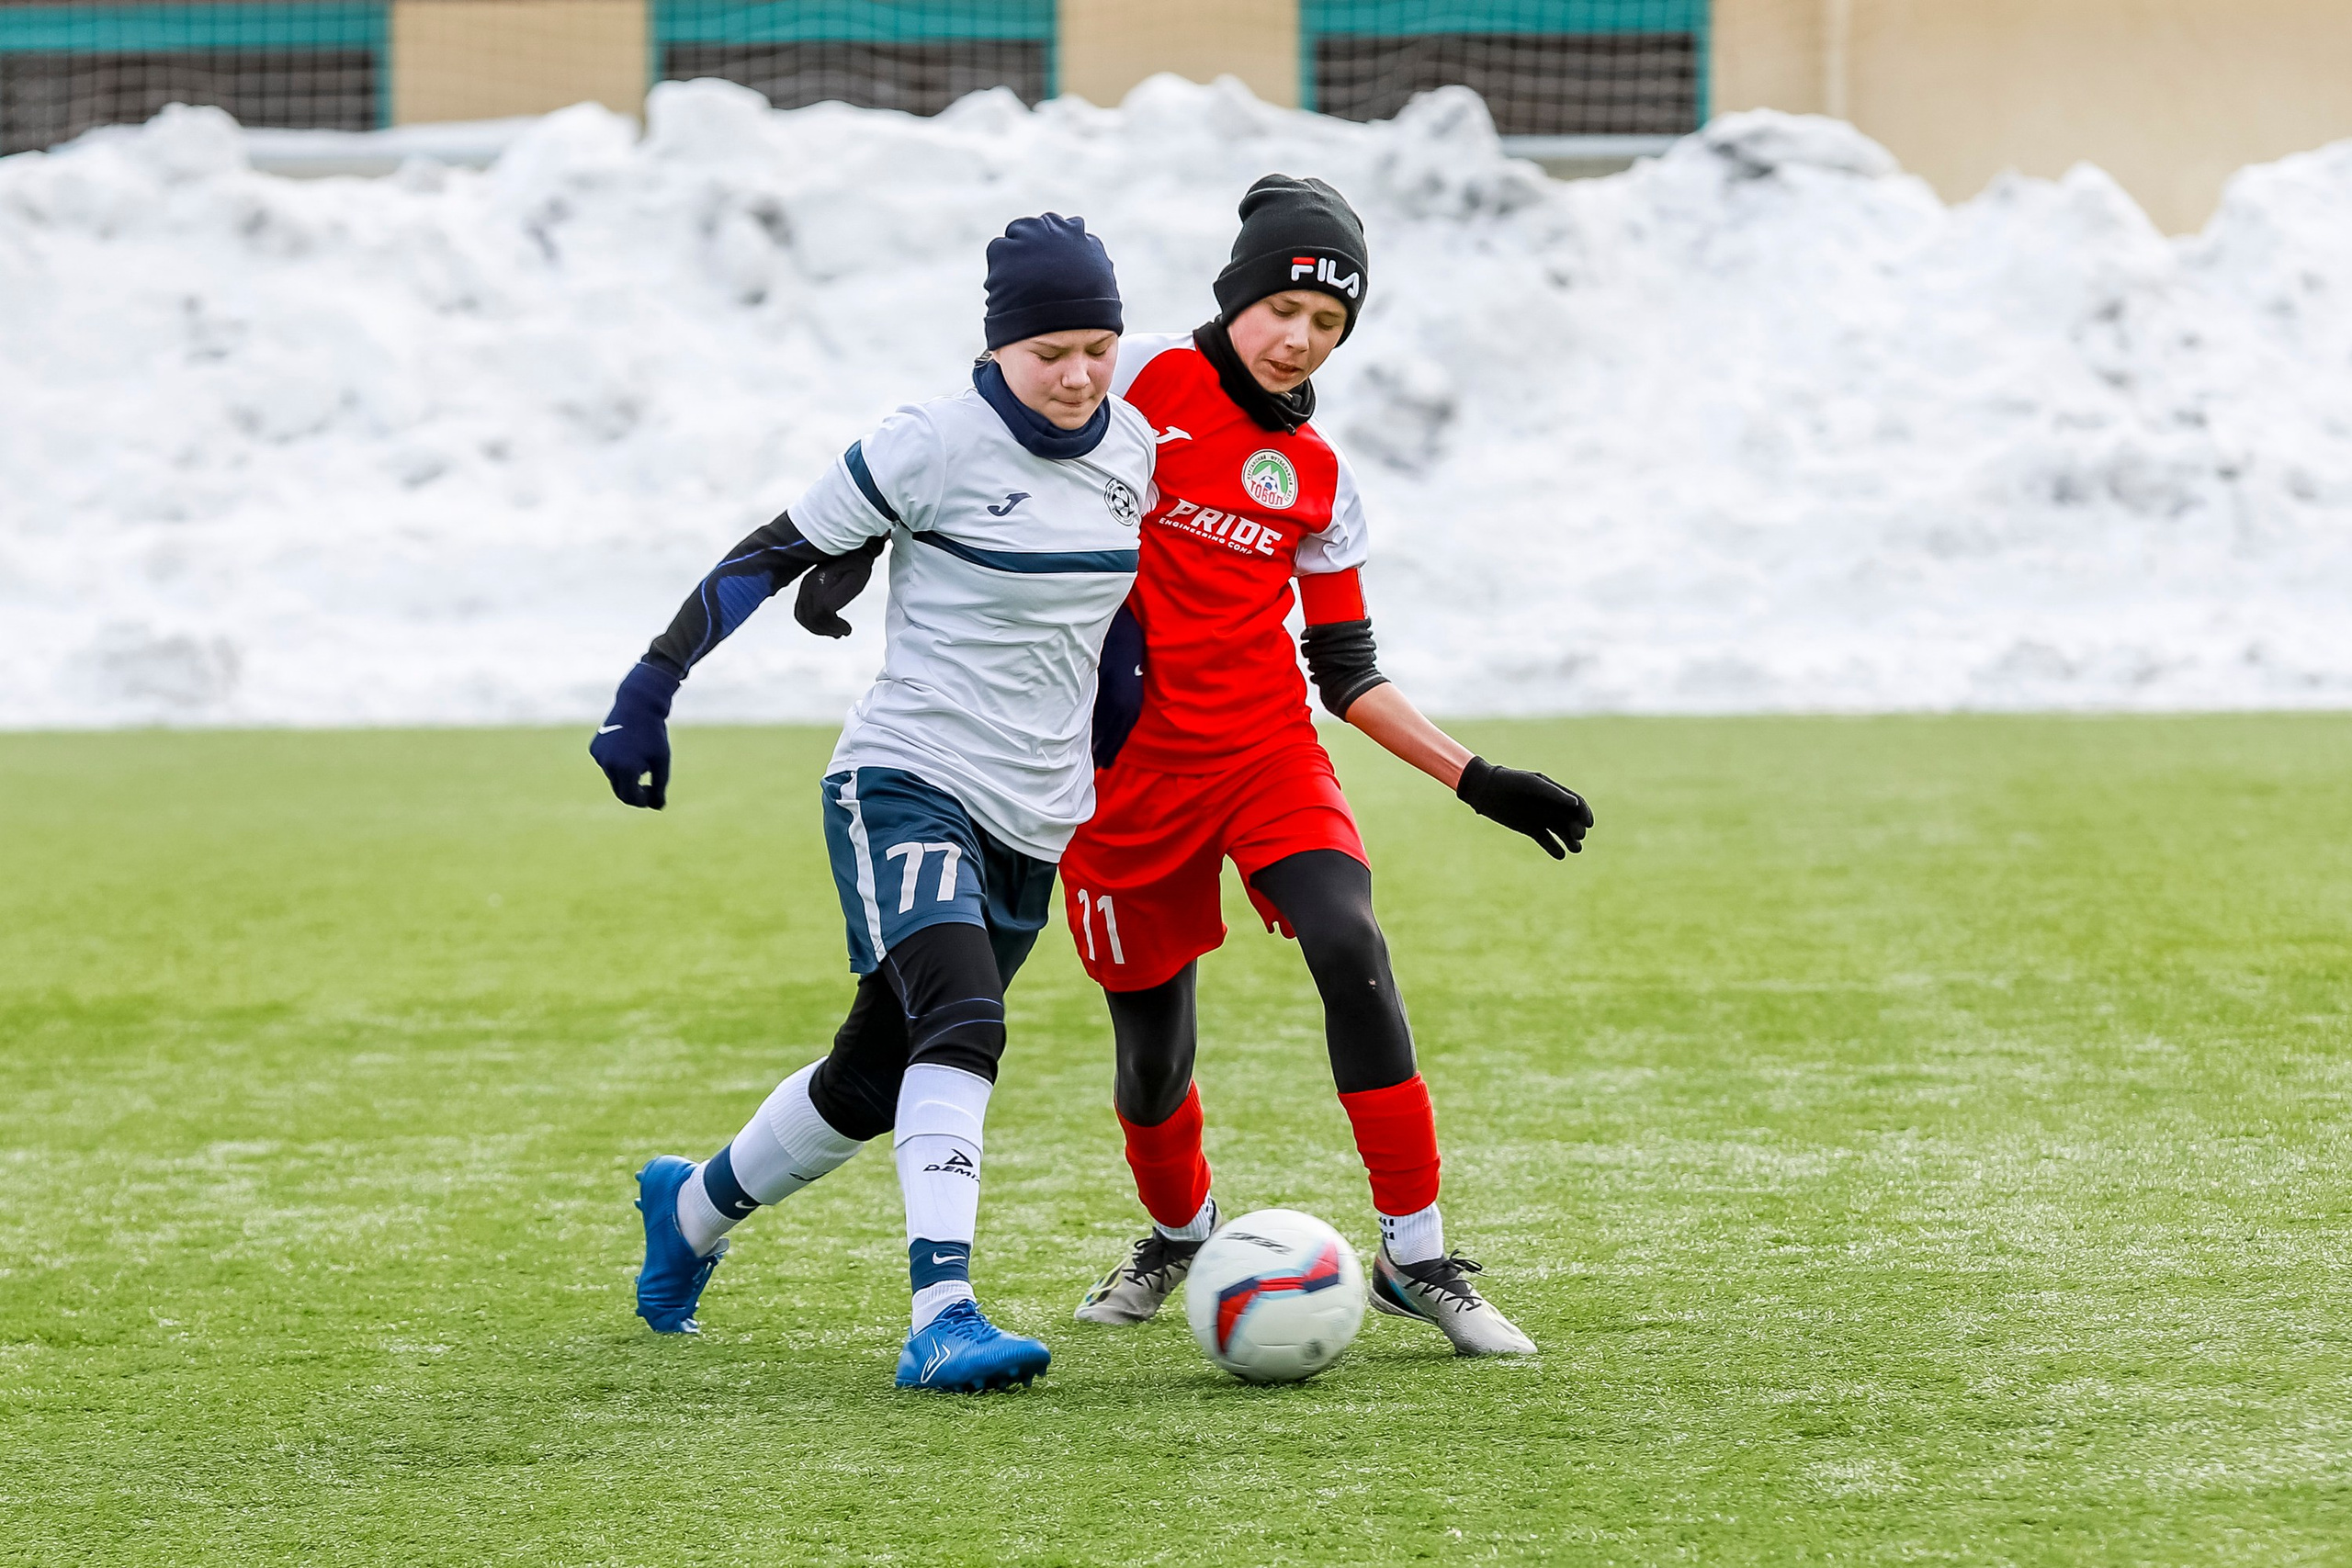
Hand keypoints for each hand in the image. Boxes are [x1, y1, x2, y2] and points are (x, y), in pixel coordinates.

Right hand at [590, 661, 678, 808]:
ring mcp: (599, 755)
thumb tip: (657, 808)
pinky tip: (627, 747)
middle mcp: (608, 764)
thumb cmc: (653, 734)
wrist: (637, 704)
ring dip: (627, 774)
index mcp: (625, 768)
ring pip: (614, 776)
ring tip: (640, 757)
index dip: (643, 801)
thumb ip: (659, 787)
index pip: (631, 798)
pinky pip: (607, 763)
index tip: (652, 795)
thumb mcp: (662, 761)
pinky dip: (617, 762)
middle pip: (620, 790)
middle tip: (648, 785)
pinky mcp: (594, 748)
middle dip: (634, 791)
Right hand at [794, 537, 885, 637]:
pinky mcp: (805, 590)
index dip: (833, 625)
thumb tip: (831, 613)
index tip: (846, 629)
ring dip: (819, 629)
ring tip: (835, 631)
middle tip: (841, 632)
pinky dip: (812, 623)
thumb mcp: (856, 580)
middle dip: (826, 630)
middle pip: (810, 617)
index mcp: (821, 582)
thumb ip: (842, 596)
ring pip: (803, 617)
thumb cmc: (856, 565)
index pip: (820, 612)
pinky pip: (801, 612)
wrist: (851, 552)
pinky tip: (826, 625)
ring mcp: (805, 588)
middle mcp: (808, 585)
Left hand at [1456, 755, 1592, 858]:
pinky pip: (1547, 841)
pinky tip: (1561, 854)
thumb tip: (1576, 804)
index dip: (1585, 813)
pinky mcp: (1532, 830)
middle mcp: (1552, 806)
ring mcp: (1542, 819)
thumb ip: (1554, 794)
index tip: (1588, 824)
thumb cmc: (1512, 783)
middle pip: (1571, 820)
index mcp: (1555, 793)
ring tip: (1575, 849)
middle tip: (1578, 836)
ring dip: (1570, 841)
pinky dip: (1554, 849)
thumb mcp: (1533, 785)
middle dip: (1578, 829)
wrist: (1487, 791)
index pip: (1576, 804)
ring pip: (1562, 833)